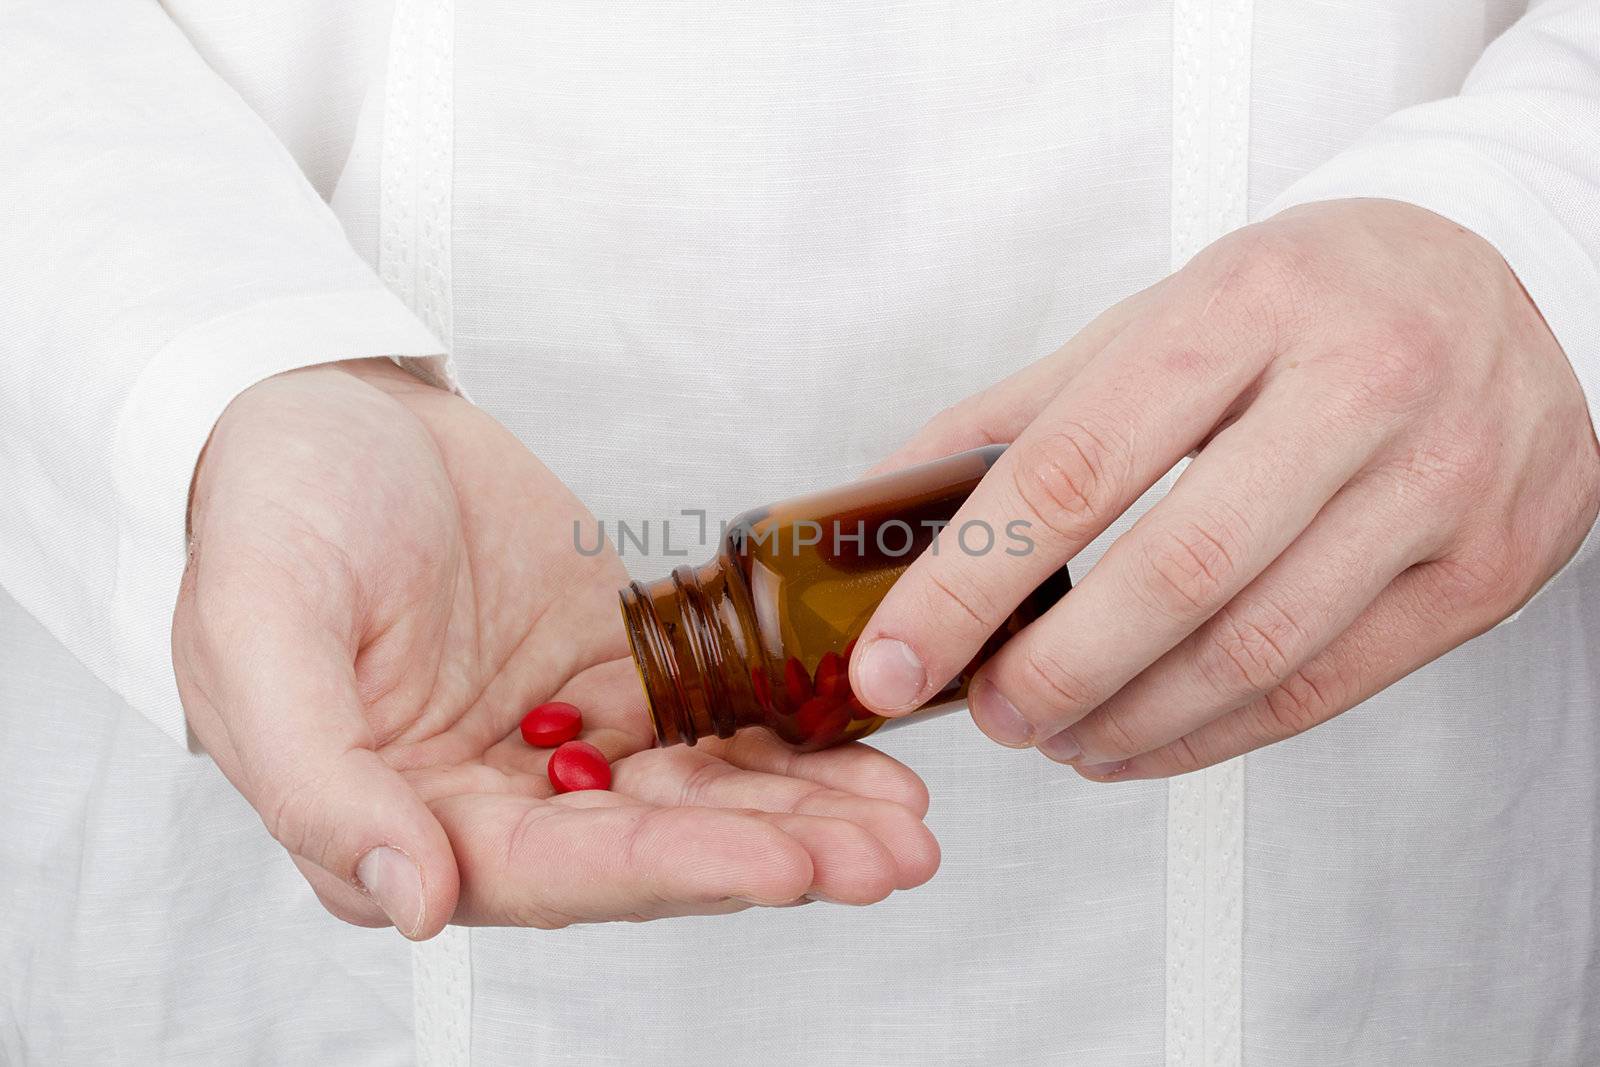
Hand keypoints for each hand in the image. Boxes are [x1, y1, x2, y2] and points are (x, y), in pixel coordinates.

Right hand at [175, 359, 937, 938]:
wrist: (323, 407)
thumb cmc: (269, 512)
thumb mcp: (257, 636)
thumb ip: (320, 785)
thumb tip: (413, 901)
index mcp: (397, 820)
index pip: (552, 872)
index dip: (672, 869)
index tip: (785, 864)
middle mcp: (488, 802)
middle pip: (649, 848)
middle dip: (774, 856)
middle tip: (891, 857)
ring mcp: (557, 740)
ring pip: (695, 796)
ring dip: (802, 814)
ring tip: (906, 824)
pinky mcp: (610, 675)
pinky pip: (707, 719)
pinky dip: (784, 742)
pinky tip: (860, 755)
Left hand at [851, 199, 1599, 778]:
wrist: (1504, 278)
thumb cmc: (1306, 301)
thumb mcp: (1156, 316)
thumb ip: (1018, 414)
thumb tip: (884, 503)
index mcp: (1241, 307)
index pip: (1073, 467)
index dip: (967, 583)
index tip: (896, 658)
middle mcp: (1356, 386)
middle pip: (1173, 575)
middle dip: (1052, 673)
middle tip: (989, 712)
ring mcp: (1438, 481)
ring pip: (1254, 651)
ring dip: (1129, 720)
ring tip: (1060, 734)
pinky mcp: (1485, 567)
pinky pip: (1327, 688)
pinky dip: (1214, 737)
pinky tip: (1145, 739)